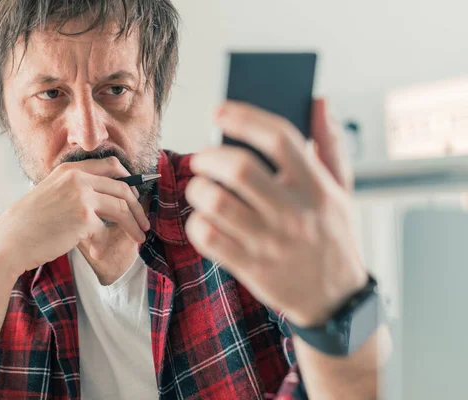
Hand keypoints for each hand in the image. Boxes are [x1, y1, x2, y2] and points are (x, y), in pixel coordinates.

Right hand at [0, 156, 149, 274]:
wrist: (10, 241)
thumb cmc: (30, 223)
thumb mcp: (52, 192)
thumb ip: (76, 189)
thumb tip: (109, 198)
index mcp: (70, 169)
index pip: (112, 165)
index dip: (129, 180)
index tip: (135, 196)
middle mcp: (78, 178)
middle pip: (123, 188)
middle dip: (138, 208)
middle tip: (144, 223)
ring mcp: (81, 196)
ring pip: (122, 208)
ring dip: (134, 225)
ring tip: (139, 239)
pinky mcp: (83, 217)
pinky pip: (105, 230)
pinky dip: (103, 244)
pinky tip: (96, 253)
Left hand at [184, 99, 366, 326]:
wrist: (336, 300)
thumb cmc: (334, 239)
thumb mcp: (342, 191)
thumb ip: (330, 145)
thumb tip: (319, 102)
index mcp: (316, 187)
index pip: (279, 138)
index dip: (244, 117)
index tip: (219, 111)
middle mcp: (293, 212)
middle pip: (238, 168)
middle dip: (208, 156)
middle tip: (202, 159)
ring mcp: (270, 241)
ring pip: (216, 202)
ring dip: (198, 189)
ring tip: (201, 189)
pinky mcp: (251, 266)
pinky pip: (208, 237)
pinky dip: (196, 223)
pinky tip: (203, 219)